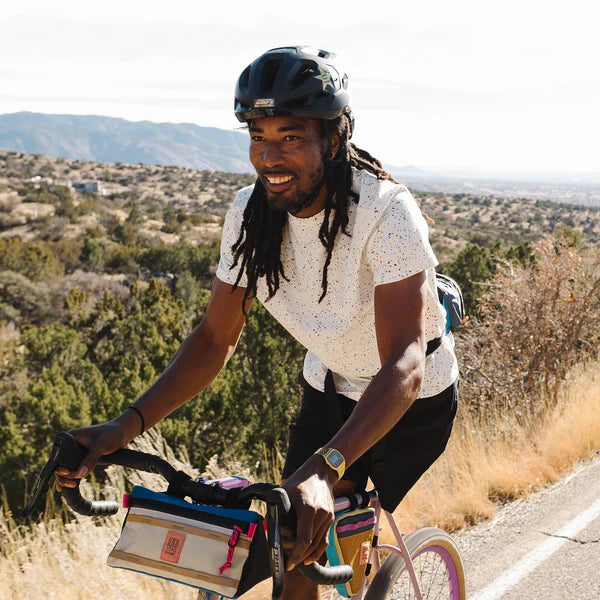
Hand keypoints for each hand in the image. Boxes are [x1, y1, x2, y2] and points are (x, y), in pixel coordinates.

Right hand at [54, 419, 130, 490]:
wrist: (123, 432)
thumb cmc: (112, 433)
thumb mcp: (101, 445)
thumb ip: (90, 459)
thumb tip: (79, 474)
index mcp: (71, 437)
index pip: (58, 454)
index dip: (59, 466)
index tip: (67, 473)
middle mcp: (71, 444)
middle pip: (60, 463)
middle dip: (63, 475)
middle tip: (72, 483)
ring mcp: (76, 451)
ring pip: (66, 467)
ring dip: (67, 477)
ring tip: (73, 485)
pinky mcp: (83, 456)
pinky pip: (74, 467)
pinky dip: (72, 476)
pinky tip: (71, 485)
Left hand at [281, 455, 336, 570]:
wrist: (321, 471)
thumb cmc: (300, 480)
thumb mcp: (285, 492)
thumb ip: (279, 511)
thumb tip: (270, 529)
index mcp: (308, 508)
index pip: (303, 539)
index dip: (295, 554)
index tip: (288, 563)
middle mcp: (321, 514)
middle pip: (311, 544)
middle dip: (298, 555)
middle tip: (287, 559)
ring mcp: (328, 516)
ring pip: (318, 544)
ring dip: (306, 554)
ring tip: (295, 558)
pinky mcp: (331, 517)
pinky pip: (324, 539)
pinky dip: (317, 550)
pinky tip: (309, 557)